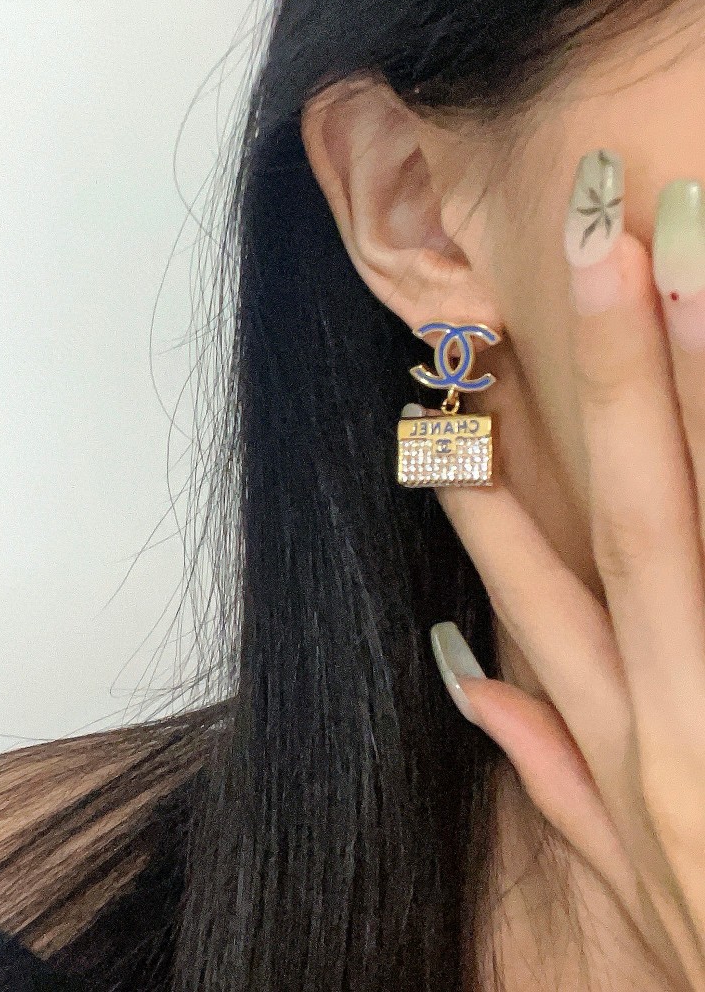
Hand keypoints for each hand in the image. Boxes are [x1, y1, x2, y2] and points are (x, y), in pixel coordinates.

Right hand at [431, 213, 704, 987]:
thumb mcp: (637, 886)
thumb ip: (552, 778)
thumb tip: (468, 682)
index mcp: (622, 748)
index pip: (525, 589)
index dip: (481, 485)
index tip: (444, 392)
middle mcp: (674, 711)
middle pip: (628, 515)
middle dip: (600, 373)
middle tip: (589, 236)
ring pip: (699, 521)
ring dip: (694, 383)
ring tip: (684, 255)